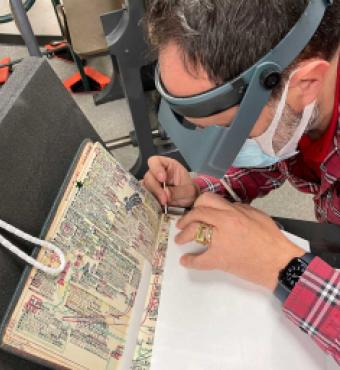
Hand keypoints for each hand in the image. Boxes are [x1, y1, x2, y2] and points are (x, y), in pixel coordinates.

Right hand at [143, 156, 199, 207]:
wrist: (189, 201)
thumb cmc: (189, 191)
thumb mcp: (188, 190)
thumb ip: (178, 191)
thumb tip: (165, 194)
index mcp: (167, 166)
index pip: (155, 161)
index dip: (156, 169)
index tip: (162, 179)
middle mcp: (157, 173)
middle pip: (149, 176)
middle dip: (156, 188)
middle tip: (164, 199)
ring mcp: (152, 184)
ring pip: (145, 187)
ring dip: (153, 196)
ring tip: (163, 203)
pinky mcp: (150, 194)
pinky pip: (145, 196)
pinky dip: (149, 201)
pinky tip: (156, 205)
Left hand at [176, 193, 304, 289]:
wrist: (280, 262)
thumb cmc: (272, 239)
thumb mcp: (256, 215)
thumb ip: (238, 208)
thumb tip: (224, 208)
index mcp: (233, 211)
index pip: (207, 200)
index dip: (197, 205)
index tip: (195, 211)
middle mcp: (224, 223)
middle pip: (196, 214)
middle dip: (185, 219)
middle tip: (181, 225)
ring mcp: (221, 241)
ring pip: (194, 231)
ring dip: (183, 235)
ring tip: (179, 240)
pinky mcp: (220, 259)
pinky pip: (199, 259)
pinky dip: (190, 261)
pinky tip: (186, 261)